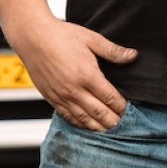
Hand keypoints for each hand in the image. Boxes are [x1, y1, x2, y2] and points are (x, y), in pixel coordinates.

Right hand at [14, 15, 136, 129]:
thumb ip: (113, 51)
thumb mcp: (92, 39)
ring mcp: (61, 96)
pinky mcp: (50, 98)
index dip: (121, 106)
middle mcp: (73, 89)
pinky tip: (87, 126)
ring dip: (97, 126)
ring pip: (82, 118)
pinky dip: (79, 124)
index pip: (110, 97)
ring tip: (109, 131)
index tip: (129, 110)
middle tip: (123, 125)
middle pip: (98, 112)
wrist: (33, 38)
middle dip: (112, 121)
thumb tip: (133, 56)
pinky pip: (66, 116)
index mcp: (87, 75)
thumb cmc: (61, 36)